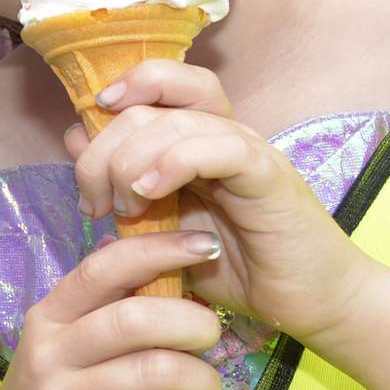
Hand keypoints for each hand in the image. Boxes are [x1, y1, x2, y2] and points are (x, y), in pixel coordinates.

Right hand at [0, 231, 224, 389]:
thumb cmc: (55, 387)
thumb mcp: (64, 338)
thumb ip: (106, 302)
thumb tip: (162, 250)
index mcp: (51, 314)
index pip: (103, 267)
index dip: (158, 250)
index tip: (205, 245)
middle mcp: (51, 350)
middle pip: (135, 320)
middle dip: (192, 324)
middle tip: (211, 336)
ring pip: (154, 372)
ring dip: (199, 379)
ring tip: (204, 386)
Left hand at [67, 60, 375, 340]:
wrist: (313, 306)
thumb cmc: (240, 269)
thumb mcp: (163, 229)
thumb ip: (123, 185)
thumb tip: (75, 140)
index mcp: (201, 141)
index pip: (162, 83)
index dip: (122, 90)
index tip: (81, 137)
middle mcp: (225, 135)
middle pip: (154, 105)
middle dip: (106, 147)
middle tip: (94, 200)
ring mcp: (250, 152)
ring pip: (179, 121)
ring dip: (133, 160)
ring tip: (123, 205)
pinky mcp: (270, 177)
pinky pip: (221, 148)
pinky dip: (176, 161)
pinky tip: (150, 191)